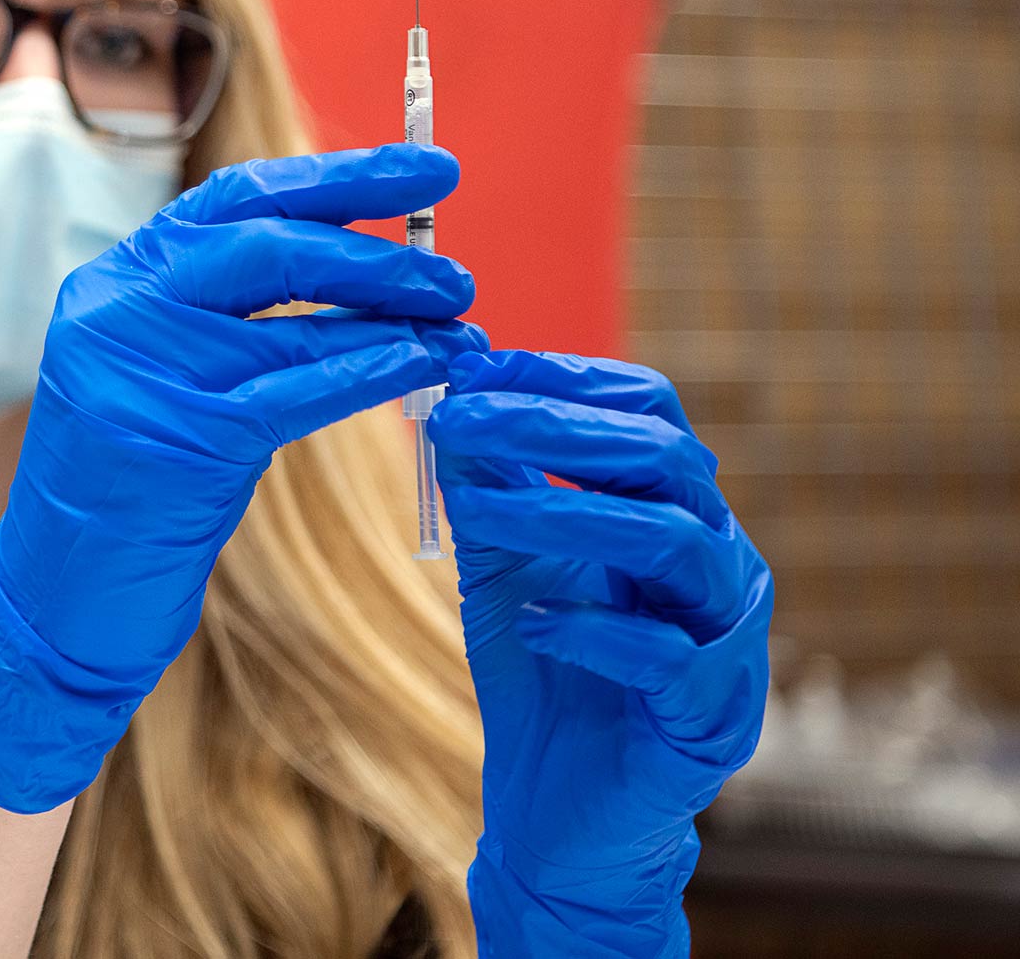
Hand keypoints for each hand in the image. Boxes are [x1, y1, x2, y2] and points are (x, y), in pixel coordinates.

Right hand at [0, 145, 486, 811]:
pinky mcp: (176, 440)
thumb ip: (236, 321)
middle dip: (376, 240)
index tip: (425, 170)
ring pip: (291, 311)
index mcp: (112, 282)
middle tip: (456, 268)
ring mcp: (139, 372)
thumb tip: (370, 269)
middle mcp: (116, 311)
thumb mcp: (169, 383)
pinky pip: (297, 388)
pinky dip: (374, 369)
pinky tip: (428, 366)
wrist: (53, 602)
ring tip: (461, 320)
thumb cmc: (134, 496)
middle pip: (265, 242)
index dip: (339, 177)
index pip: (234, 200)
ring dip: (394, 311)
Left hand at [428, 350, 771, 958]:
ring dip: (565, 515)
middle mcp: (715, 561)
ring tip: (478, 510)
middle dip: (556, 429)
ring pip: (671, 543)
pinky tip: (533, 622)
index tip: (476, 363)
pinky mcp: (710, 714)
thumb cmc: (543, 676)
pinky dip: (595, 630)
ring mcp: (724, 636)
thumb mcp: (502, 567)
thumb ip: (490, 489)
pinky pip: (666, 655)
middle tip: (461, 417)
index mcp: (674, 511)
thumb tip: (451, 398)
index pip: (647, 412)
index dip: (564, 379)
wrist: (560, 812)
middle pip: (663, 459)